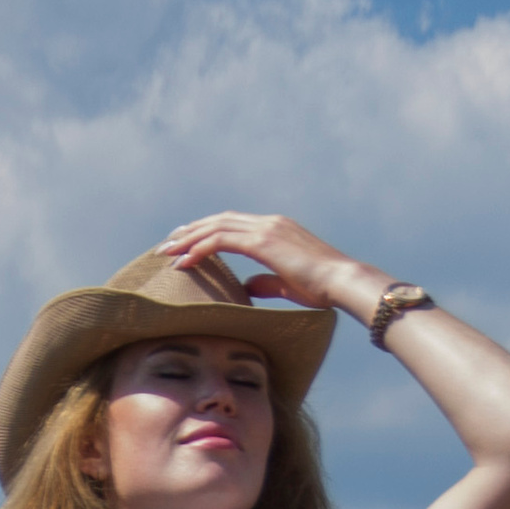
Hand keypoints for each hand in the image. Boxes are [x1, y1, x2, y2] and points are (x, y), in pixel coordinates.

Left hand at [157, 211, 367, 319]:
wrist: (341, 281)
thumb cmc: (320, 287)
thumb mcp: (287, 283)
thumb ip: (265, 281)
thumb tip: (246, 287)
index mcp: (275, 229)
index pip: (233, 224)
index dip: (207, 230)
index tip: (186, 241)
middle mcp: (269, 223)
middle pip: (220, 221)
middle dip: (192, 231)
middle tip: (168, 244)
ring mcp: (266, 229)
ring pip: (217, 227)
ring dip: (189, 239)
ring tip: (168, 252)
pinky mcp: (264, 242)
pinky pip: (222, 241)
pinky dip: (200, 249)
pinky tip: (184, 261)